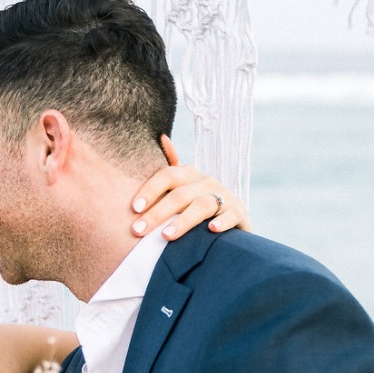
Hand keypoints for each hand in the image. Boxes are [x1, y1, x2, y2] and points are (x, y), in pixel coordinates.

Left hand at [129, 165, 250, 239]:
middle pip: (180, 194)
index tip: (134, 208)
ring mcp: (225, 197)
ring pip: (202, 205)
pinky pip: (232, 215)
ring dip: (183, 221)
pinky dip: (223, 221)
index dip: (150, 190)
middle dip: (157, 213)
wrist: (228, 224)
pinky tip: (211, 229)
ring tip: (165, 236)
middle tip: (138, 230)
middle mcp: (206, 182)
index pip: (168, 176)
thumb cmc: (192, 208)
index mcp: (189, 175)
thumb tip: (161, 136)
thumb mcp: (178, 190)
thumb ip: (167, 173)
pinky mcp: (239, 213)